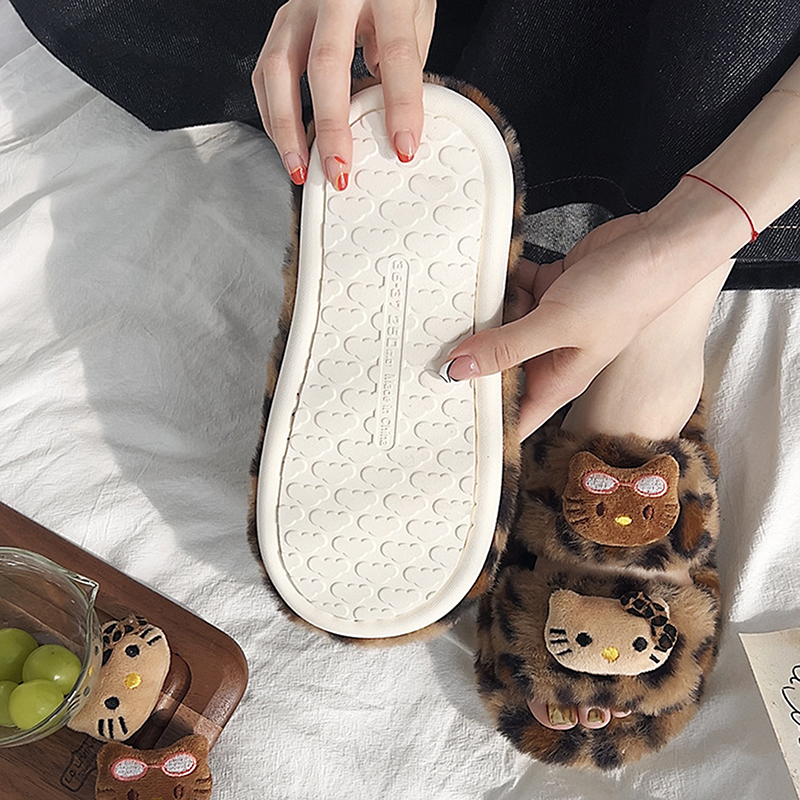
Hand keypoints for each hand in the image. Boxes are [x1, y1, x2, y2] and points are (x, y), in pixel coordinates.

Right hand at [252, 0, 435, 186]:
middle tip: (338, 168)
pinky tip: (286, 143)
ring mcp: (299, 9)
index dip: (400, 105)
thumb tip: (393, 116)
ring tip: (299, 167)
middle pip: (327, 64)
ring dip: (287, 127)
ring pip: (279, 70)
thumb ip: (407, 61)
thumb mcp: (416, 15)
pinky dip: (273, 114)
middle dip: (331, 126)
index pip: (396, 53)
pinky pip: (264, 73)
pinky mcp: (280, 23)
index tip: (403, 146)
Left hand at [444, 207, 728, 441]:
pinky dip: (500, 283)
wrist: (656, 244)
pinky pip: (512, 290)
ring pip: (500, 326)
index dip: (482, 425)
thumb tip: (457, 370)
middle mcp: (550, 357)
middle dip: (469, 361)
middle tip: (425, 353)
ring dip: (481, 314)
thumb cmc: (623, 295)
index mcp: (556, 382)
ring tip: (448, 306)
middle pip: (496, 368)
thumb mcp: (557, 326)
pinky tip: (484, 273)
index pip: (512, 418)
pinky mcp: (548, 290)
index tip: (444, 422)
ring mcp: (547, 323)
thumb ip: (506, 347)